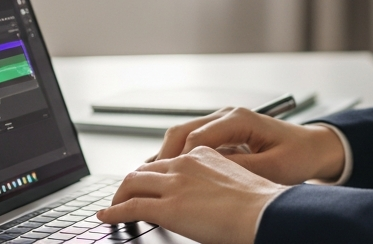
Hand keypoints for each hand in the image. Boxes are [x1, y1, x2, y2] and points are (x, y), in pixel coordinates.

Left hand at [97, 146, 283, 243]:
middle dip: (132, 183)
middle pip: (146, 170)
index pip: (169, 160)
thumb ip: (219, 182)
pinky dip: (114, 212)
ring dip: (119, 196)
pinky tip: (107, 217)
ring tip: (113, 207)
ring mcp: (175, 184)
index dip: (154, 173)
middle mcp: (185, 163)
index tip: (149, 183)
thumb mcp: (239, 181)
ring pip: (133, 184)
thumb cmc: (261, 204)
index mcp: (204, 154)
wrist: (265, 213)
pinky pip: (131, 207)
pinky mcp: (168, 207)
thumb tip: (213, 197)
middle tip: (124, 195)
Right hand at [152, 107, 345, 184]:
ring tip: (152, 180)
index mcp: (239, 119)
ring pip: (182, 134)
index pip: (196, 137)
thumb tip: (208, 177)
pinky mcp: (222, 132)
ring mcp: (223, 122)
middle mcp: (227, 115)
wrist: (313, 147)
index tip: (165, 181)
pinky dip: (178, 156)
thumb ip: (239, 170)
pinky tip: (169, 174)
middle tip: (149, 182)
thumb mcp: (272, 168)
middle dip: (163, 157)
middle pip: (182, 131)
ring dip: (167, 156)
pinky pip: (192, 141)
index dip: (177, 161)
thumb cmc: (298, 155)